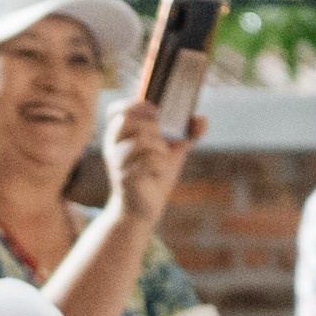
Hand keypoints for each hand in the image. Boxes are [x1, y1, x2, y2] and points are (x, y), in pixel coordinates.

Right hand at [103, 99, 201, 225]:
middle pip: (129, 120)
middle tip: (161, 143)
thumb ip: (187, 132)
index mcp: (121, 135)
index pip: (117, 110)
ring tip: (159, 161)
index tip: (155, 112)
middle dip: (153, 127)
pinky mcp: (126, 179)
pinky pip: (149, 162)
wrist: (143, 209)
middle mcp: (114, 147)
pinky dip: (159, 166)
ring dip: (159, 149)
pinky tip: (155, 175)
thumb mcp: (172, 150)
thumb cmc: (154, 175)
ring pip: (142, 141)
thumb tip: (201, 120)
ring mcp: (118, 163)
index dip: (136, 106)